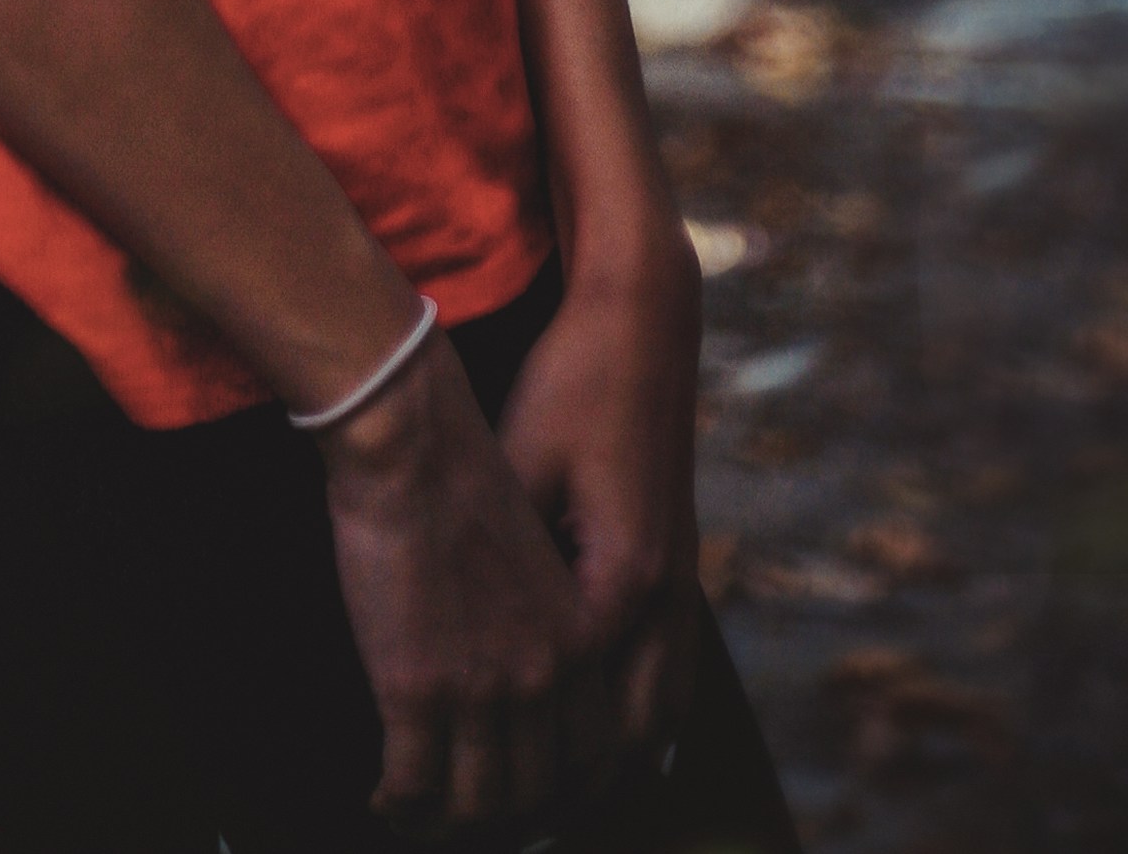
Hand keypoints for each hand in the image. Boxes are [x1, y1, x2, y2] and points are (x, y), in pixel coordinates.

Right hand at [317, 332, 614, 825]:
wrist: (412, 438)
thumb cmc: (465, 475)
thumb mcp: (539, 552)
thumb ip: (548, 617)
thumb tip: (525, 670)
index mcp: (581, 636)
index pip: (597, 751)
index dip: (565, 790)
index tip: (534, 799)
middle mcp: (544, 674)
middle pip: (538, 791)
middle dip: (503, 817)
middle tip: (469, 814)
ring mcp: (482, 687)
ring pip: (476, 804)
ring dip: (446, 823)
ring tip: (419, 814)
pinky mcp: (416, 687)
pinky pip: (412, 784)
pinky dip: (396, 804)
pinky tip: (383, 798)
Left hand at [496, 231, 705, 764]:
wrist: (644, 324)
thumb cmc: (571, 386)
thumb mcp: (517, 465)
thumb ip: (502, 556)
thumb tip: (447, 623)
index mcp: (615, 579)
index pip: (576, 715)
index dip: (523, 760)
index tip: (471, 795)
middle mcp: (660, 595)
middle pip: (625, 738)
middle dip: (573, 791)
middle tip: (513, 824)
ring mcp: (680, 583)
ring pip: (658, 716)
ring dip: (615, 767)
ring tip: (563, 807)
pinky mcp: (681, 564)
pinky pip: (672, 675)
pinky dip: (649, 721)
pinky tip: (624, 743)